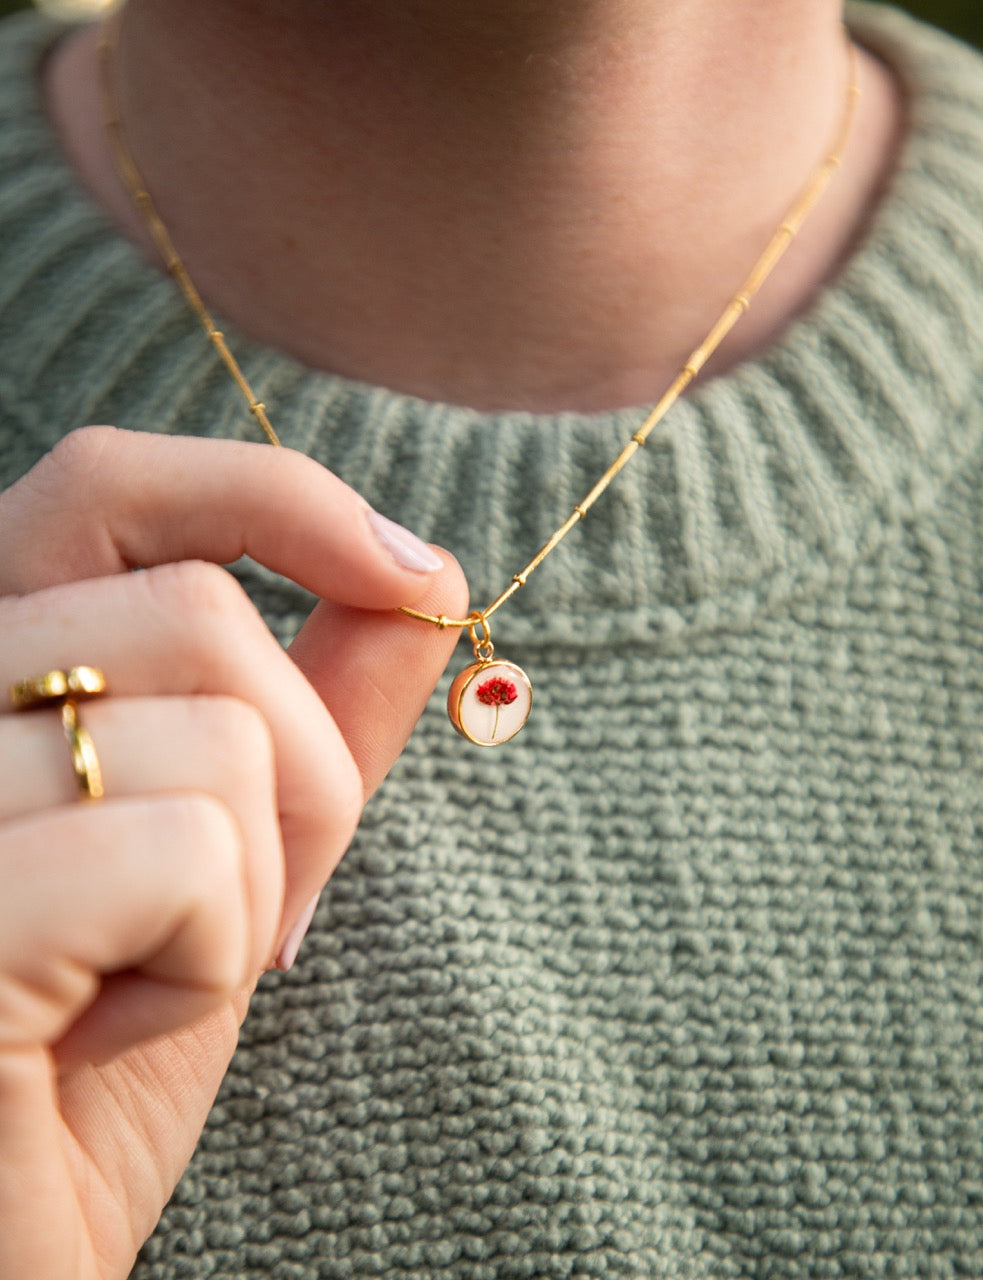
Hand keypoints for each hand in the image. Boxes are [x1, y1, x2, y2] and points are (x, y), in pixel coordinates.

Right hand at [0, 427, 466, 1279]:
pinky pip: (180, 847)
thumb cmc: (90, 1069)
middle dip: (301, 773)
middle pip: (199, 618)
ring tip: (155, 981)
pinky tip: (105, 1036)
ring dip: (254, 885)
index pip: (108, 488)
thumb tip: (415, 579)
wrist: (3, 1255)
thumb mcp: (226, 865)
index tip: (408, 572)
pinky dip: (206, 958)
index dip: (272, 498)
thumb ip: (313, 710)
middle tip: (257, 907)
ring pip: (212, 731)